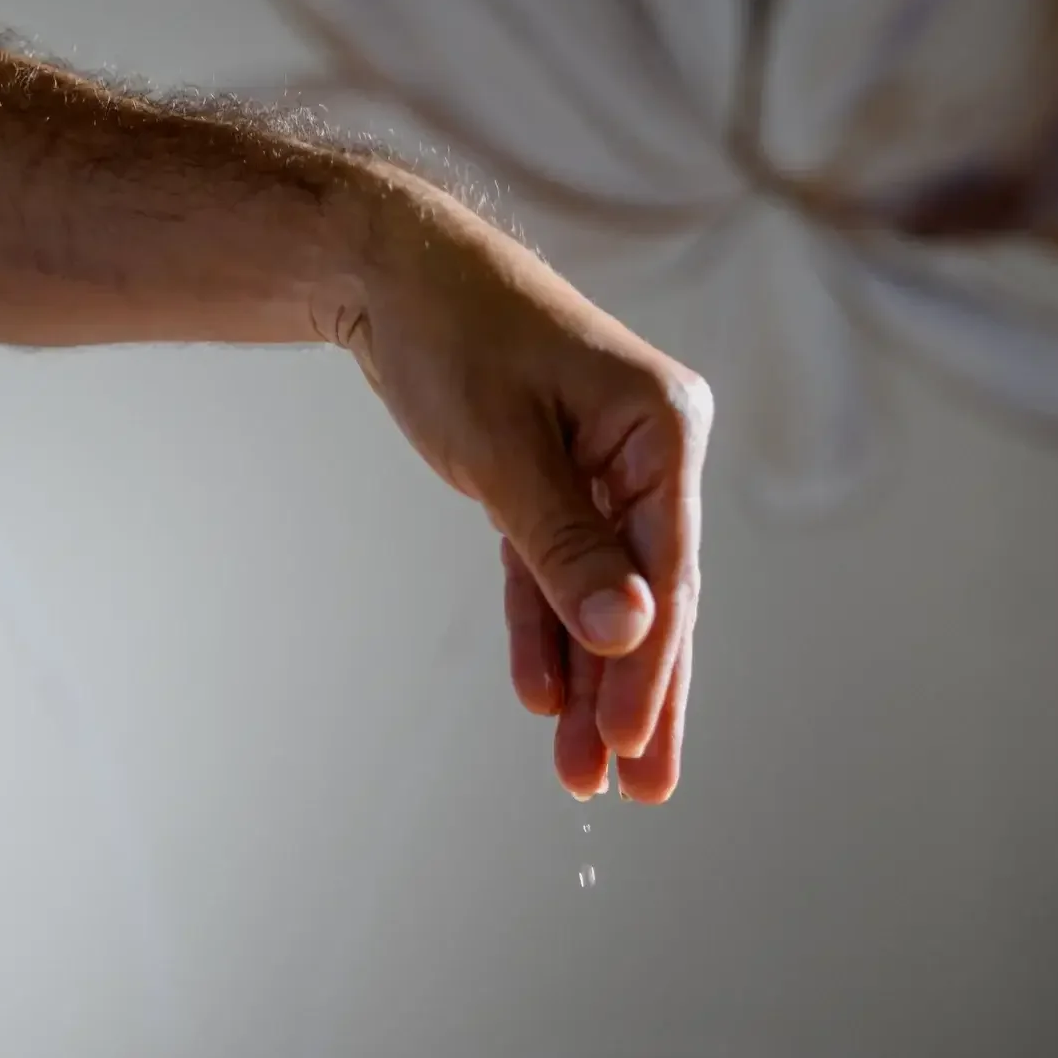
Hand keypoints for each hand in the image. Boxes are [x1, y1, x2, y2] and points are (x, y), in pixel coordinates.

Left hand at [329, 167, 709, 803]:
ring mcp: (609, 471)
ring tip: (583, 777)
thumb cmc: (453, 334)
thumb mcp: (505, 452)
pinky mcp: (559, 484)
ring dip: (589, 683)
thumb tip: (632, 633)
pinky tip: (543, 701)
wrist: (390, 265)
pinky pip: (558, 574)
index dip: (649, 666)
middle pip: (654, 598)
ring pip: (605, 598)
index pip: (668, 570)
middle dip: (638, 698)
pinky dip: (548, 632)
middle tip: (644, 792)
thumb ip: (567, 548)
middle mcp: (651, 452)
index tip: (628, 746)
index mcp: (663, 428)